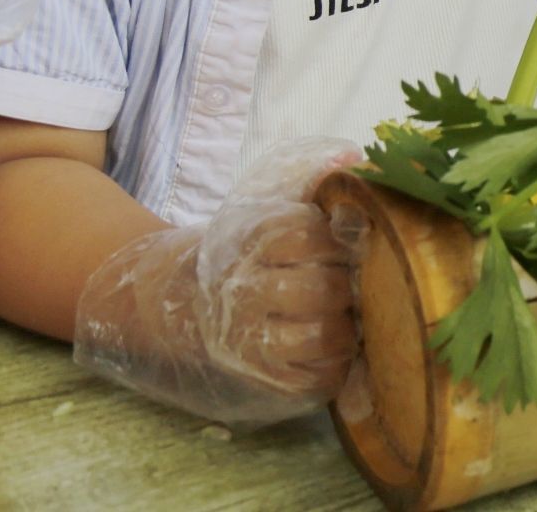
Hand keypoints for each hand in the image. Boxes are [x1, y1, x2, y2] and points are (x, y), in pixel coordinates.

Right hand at [71, 141, 361, 423]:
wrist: (182, 299)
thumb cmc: (248, 248)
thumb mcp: (268, 204)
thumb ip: (312, 176)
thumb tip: (354, 158)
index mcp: (248, 241)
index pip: (306, 235)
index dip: (336, 239)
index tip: (342, 242)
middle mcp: (243, 290)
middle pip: (318, 288)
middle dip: (346, 283)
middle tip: (353, 281)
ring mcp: (246, 338)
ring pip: (317, 336)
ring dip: (346, 325)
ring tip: (348, 314)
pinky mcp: (259, 377)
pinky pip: (312, 379)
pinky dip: (336, 364)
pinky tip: (337, 346)